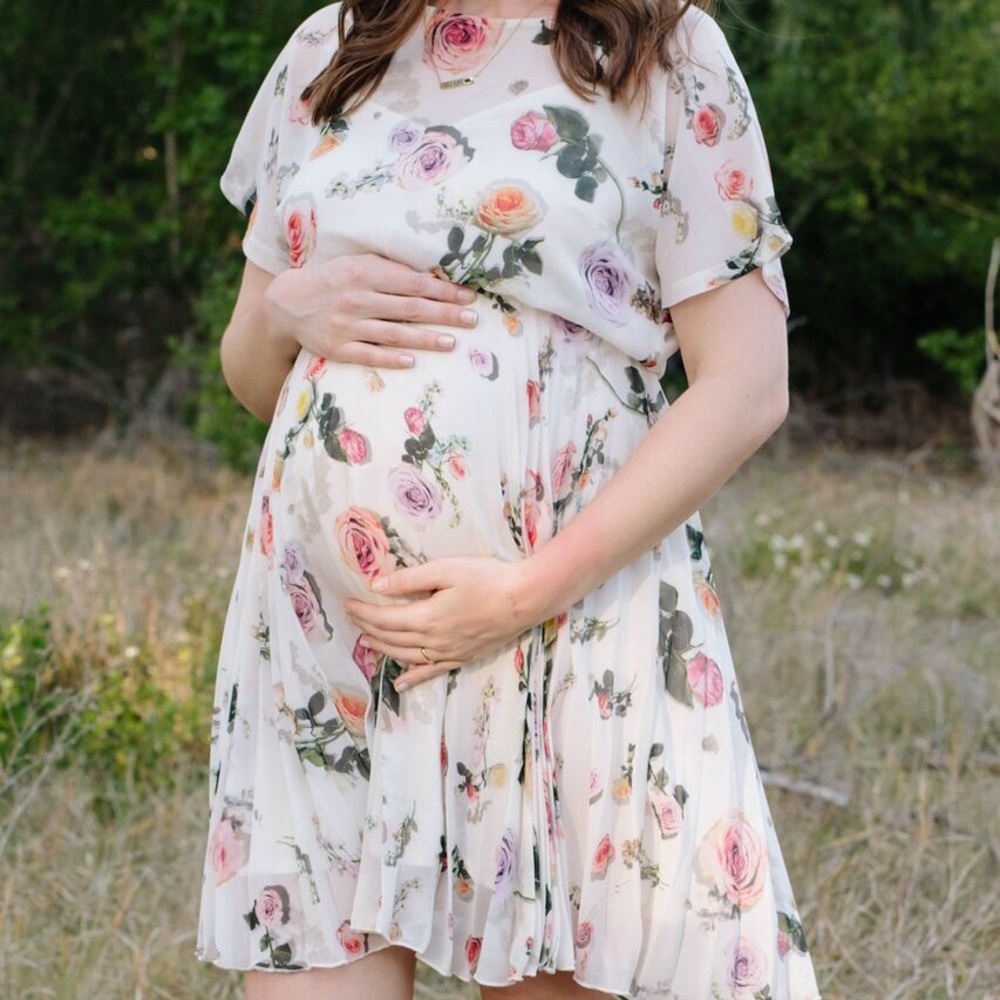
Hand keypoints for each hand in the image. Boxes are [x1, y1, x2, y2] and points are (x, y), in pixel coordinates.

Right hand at [262, 253, 478, 368]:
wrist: (287, 302)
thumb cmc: (333, 280)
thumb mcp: (357, 263)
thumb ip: (389, 269)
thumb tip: (430, 277)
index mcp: (364, 273)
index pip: (412, 283)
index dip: (442, 290)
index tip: (468, 296)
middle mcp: (356, 298)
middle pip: (409, 308)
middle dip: (443, 313)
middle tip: (472, 319)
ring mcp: (347, 326)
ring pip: (393, 334)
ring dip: (425, 338)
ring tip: (452, 342)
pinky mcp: (337, 348)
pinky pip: (369, 355)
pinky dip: (391, 358)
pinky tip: (413, 361)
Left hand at [344, 557, 545, 689]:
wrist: (525, 599)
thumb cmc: (487, 578)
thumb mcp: (445, 569)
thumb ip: (409, 579)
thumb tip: (376, 585)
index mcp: (426, 617)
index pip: (384, 618)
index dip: (363, 612)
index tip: (348, 604)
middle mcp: (433, 640)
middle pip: (392, 638)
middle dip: (368, 629)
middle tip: (353, 620)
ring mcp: (448, 652)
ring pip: (406, 656)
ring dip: (383, 649)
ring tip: (366, 642)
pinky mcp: (462, 658)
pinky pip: (431, 671)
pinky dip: (412, 678)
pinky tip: (400, 684)